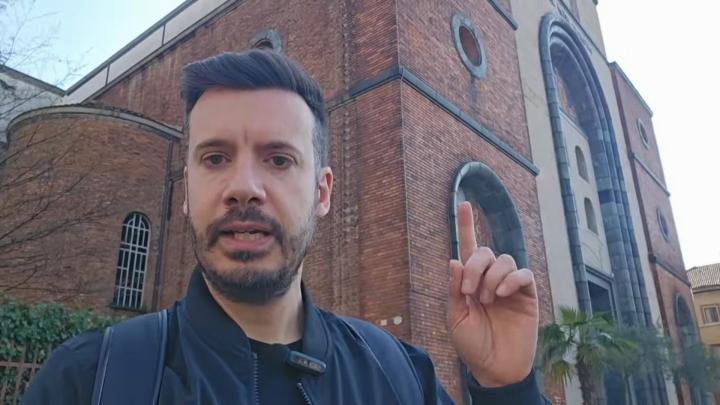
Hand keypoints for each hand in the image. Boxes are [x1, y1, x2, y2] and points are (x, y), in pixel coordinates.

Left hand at [447, 201, 538, 386]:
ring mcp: (510, 286)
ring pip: (504, 260)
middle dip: (475, 266)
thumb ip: (455, 289)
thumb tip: (454, 259)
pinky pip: (523, 274)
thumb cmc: (472, 344)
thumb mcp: (456, 318)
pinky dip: (512, 279)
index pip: (467, 248)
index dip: (466, 225)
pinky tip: (502, 294)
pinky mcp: (527, 295)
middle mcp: (490, 279)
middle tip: (470, 292)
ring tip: (487, 300)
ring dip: (491, 277)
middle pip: (484, 251)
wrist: (495, 367)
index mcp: (470, 282)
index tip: (463, 203)